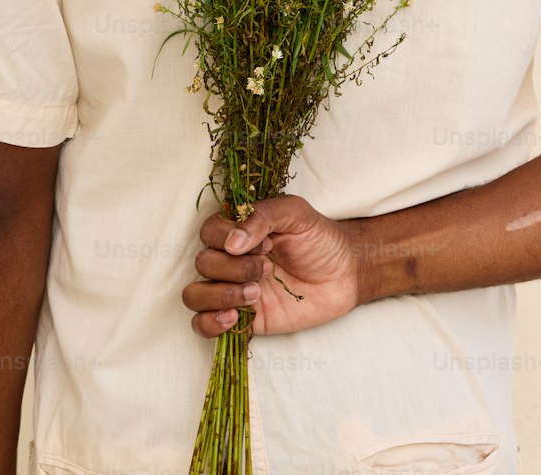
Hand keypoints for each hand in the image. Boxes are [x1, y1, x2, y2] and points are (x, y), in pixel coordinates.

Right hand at [181, 193, 360, 338]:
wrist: (346, 274)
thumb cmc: (320, 238)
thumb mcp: (295, 213)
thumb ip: (263, 216)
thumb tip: (232, 242)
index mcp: (239, 231)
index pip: (208, 232)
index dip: (227, 238)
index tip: (264, 244)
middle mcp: (231, 260)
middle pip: (203, 264)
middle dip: (233, 268)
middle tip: (267, 269)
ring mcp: (235, 291)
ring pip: (194, 295)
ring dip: (220, 295)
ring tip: (254, 294)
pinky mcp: (244, 320)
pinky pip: (203, 326)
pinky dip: (209, 323)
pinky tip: (234, 317)